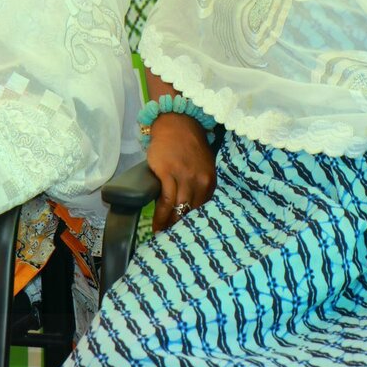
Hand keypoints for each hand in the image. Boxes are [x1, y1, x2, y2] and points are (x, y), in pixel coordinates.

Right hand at [146, 112, 216, 231]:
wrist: (176, 124)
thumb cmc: (188, 146)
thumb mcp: (203, 166)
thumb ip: (201, 185)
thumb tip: (194, 207)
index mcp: (210, 180)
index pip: (204, 209)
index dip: (195, 224)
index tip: (188, 236)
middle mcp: (200, 180)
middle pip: (192, 212)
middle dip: (183, 228)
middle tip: (175, 242)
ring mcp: (184, 177)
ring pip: (179, 209)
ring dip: (170, 225)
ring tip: (163, 237)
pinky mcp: (167, 173)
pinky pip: (166, 201)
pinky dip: (161, 216)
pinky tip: (157, 225)